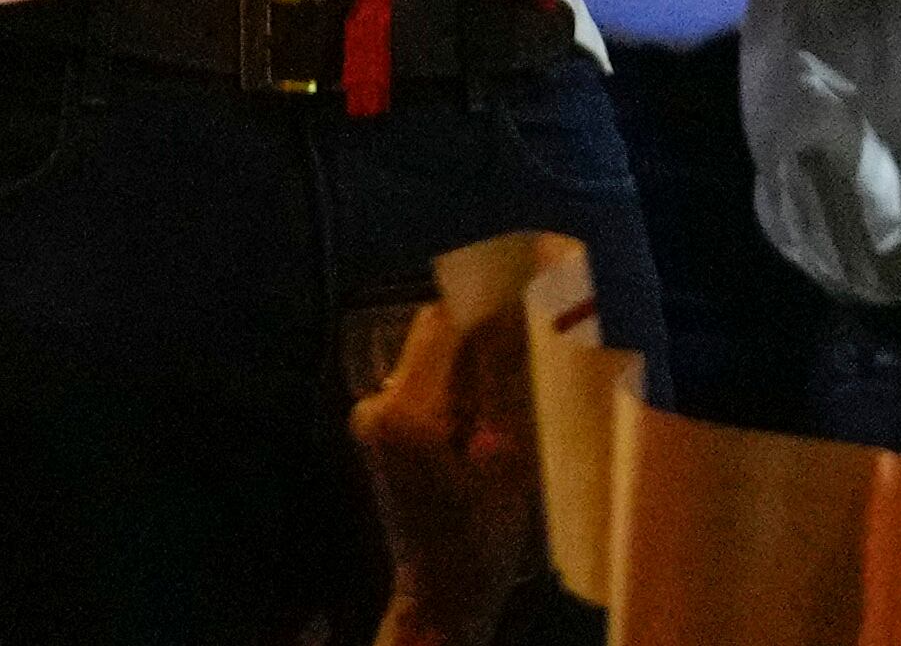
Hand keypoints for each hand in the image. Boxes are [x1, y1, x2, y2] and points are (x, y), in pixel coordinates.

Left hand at [354, 299, 539, 645]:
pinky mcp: (380, 431)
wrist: (442, 597)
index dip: (485, 308)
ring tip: (509, 409)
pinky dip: (458, 394)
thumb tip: (510, 316)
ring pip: (433, 363)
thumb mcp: (506, 458)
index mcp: (405, 412)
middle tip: (527, 366)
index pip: (442, 325)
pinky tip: (486, 428)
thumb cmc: (480, 541)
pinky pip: (425, 389)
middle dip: (481, 343)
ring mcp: (373, 418)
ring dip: (473, 372)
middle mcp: (377, 405)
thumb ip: (502, 382)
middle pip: (434, 340)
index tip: (526, 304)